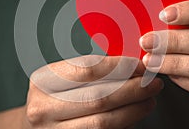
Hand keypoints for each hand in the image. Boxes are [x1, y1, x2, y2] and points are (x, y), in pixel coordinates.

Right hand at [22, 55, 162, 128]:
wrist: (35, 126)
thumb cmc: (54, 97)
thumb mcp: (62, 78)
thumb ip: (90, 72)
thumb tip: (131, 67)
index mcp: (42, 81)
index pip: (87, 69)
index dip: (118, 66)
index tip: (138, 65)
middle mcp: (43, 108)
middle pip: (98, 97)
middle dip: (132, 89)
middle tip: (152, 83)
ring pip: (104, 121)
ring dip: (133, 109)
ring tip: (150, 99)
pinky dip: (124, 123)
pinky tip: (135, 114)